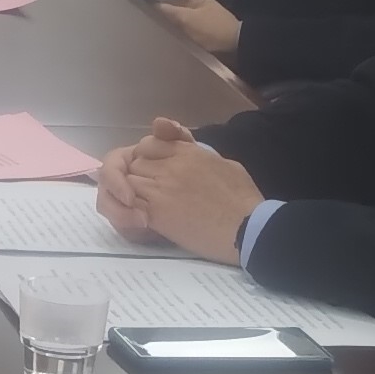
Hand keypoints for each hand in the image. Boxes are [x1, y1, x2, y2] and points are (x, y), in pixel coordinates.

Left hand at [100, 117, 259, 261]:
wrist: (247, 228)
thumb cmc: (243, 198)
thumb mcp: (224, 163)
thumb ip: (198, 154)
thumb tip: (188, 152)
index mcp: (187, 152)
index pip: (147, 145)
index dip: (146, 157)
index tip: (154, 170)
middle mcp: (169, 166)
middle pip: (134, 163)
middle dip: (137, 176)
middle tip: (147, 192)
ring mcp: (160, 188)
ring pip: (127, 182)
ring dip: (131, 193)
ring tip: (144, 206)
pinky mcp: (156, 212)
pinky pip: (128, 205)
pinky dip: (128, 211)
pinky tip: (143, 219)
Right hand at [151, 0, 242, 56]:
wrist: (239, 49)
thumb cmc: (212, 30)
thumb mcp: (188, 19)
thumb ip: (169, 11)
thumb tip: (150, 2)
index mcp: (199, 1)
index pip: (174, 1)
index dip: (160, 5)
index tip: (145, 13)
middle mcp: (205, 11)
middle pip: (180, 14)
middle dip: (167, 20)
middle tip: (150, 27)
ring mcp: (210, 26)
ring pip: (186, 27)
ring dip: (176, 32)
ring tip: (159, 39)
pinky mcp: (212, 40)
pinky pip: (192, 38)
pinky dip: (184, 41)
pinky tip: (176, 47)